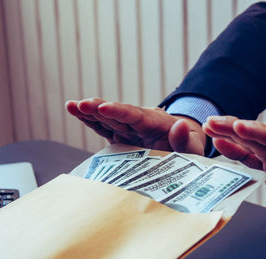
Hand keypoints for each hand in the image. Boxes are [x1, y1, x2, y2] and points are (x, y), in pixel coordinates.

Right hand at [66, 98, 205, 154]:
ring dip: (90, 112)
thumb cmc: (188, 147)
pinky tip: (75, 111)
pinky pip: (104, 128)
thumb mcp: (193, 146)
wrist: (183, 145)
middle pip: (117, 114)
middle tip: (81, 104)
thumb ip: (185, 139)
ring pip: (107, 118)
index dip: (119, 111)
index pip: (136, 115)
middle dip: (98, 109)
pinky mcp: (121, 136)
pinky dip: (90, 121)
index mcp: (156, 123)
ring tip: (71, 105)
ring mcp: (128, 129)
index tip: (105, 107)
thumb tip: (182, 124)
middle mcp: (139, 122)